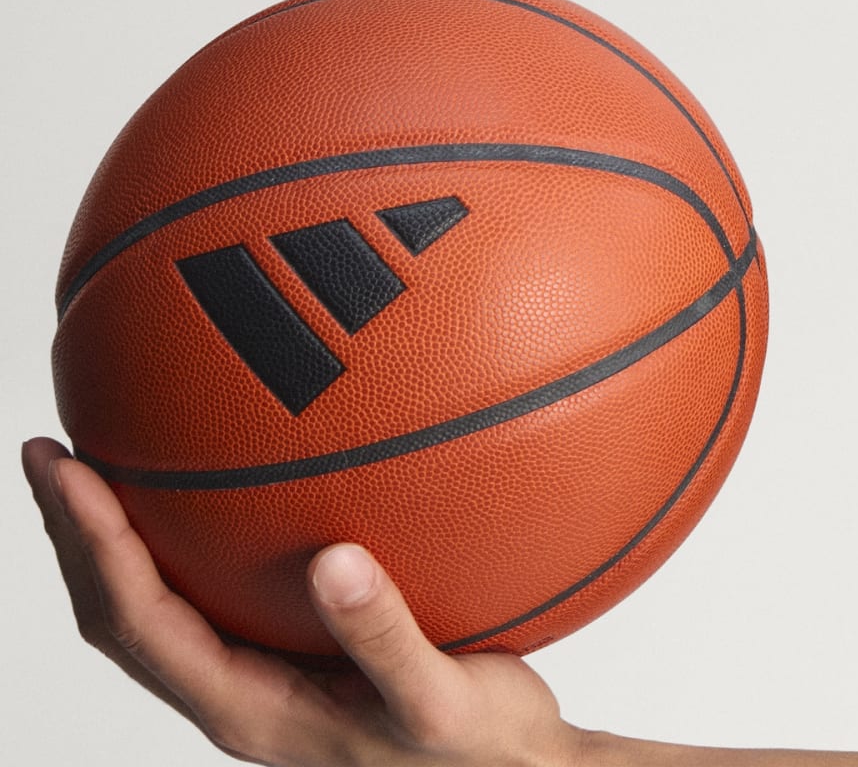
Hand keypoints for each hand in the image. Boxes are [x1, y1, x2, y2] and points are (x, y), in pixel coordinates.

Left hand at [23, 434, 594, 765]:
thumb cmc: (473, 746)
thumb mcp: (439, 701)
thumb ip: (384, 638)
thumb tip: (335, 559)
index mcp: (248, 708)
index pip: (138, 623)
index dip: (92, 546)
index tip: (70, 469)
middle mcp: (233, 693)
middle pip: (118, 618)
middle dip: (74, 535)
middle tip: (52, 451)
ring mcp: (254, 677)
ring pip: (149, 611)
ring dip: (110, 541)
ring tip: (100, 462)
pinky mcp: (284, 654)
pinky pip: (202, 596)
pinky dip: (176, 539)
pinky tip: (208, 486)